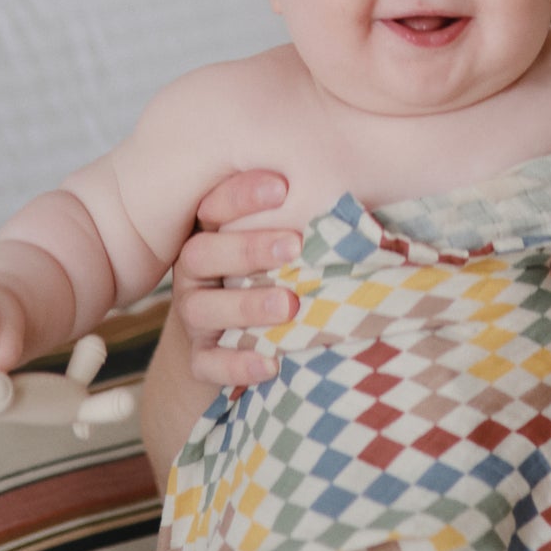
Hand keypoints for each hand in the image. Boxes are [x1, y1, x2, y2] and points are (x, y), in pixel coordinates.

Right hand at [173, 170, 301, 391]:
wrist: (230, 339)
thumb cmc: (270, 272)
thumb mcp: (279, 241)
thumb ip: (300, 214)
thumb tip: (355, 185)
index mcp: (210, 234)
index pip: (213, 207)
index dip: (241, 196)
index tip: (282, 186)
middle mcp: (196, 273)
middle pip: (202, 255)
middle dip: (247, 248)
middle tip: (294, 245)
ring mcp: (195, 316)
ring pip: (202, 310)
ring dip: (245, 306)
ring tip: (288, 305)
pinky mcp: (201, 358)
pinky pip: (208, 364)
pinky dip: (236, 366)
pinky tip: (271, 364)